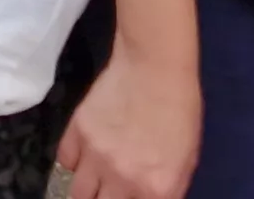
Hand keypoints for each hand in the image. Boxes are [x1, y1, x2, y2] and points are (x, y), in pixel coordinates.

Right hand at [58, 46, 201, 198]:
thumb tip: (149, 197)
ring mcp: (95, 156)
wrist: (155, 67)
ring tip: (95, 183)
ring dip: (87, 190)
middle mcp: (121, 179)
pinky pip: (66, 162)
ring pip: (78, 193)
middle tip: (109, 192)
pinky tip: (86, 155)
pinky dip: (74, 163)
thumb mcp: (187, 158)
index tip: (129, 195)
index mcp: (155, 188)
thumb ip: (168, 188)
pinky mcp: (76, 132)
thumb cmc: (181, 110)